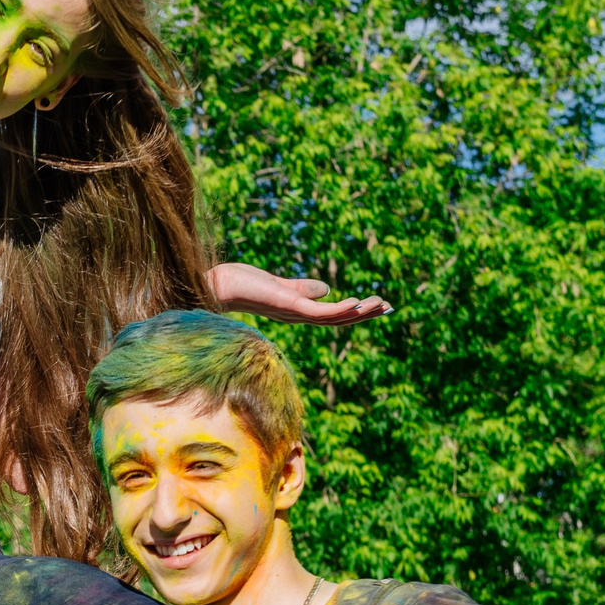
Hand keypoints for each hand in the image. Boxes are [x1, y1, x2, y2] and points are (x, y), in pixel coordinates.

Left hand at [210, 261, 390, 325]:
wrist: (215, 287)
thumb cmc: (240, 284)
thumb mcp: (278, 285)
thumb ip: (302, 288)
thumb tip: (325, 289)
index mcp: (297, 312)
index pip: (331, 315)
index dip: (355, 311)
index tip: (376, 305)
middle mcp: (298, 317)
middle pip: (338, 320)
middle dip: (365, 314)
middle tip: (389, 307)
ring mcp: (294, 313)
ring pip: (334, 318)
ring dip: (360, 312)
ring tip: (383, 304)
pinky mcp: (289, 306)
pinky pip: (322, 312)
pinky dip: (342, 309)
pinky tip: (359, 303)